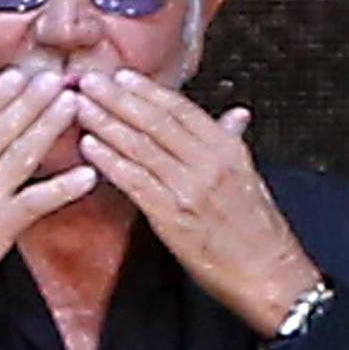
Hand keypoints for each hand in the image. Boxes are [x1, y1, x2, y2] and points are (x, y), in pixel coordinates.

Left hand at [74, 71, 323, 335]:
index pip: (181, 110)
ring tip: (81, 106)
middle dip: (119, 99)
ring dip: (107, 124)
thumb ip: (233, 142)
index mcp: (227, 149)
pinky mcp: (173, 217)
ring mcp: (189, 189)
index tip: (121, 76)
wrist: (267, 273)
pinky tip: (90, 147)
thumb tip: (235, 114)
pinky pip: (136, 182)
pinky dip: (110, 162)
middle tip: (89, 80)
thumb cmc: (257, 231)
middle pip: (156, 122)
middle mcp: (208, 163)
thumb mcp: (250, 176)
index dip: (148, 91)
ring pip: (142, 147)